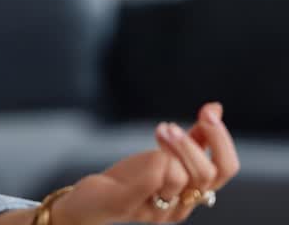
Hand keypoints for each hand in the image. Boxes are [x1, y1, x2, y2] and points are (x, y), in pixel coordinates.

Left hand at [47, 102, 239, 224]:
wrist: (91, 201)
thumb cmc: (132, 178)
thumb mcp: (166, 156)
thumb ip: (193, 138)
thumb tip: (216, 108)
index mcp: (194, 194)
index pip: (226, 170)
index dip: (221, 140)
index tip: (208, 113)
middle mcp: (180, 207)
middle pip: (206, 174)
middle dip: (191, 143)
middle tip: (170, 125)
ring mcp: (155, 210)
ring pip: (179, 177)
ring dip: (170, 147)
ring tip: (160, 130)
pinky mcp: (126, 205)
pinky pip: (148, 183)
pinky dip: (151, 161)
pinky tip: (150, 144)